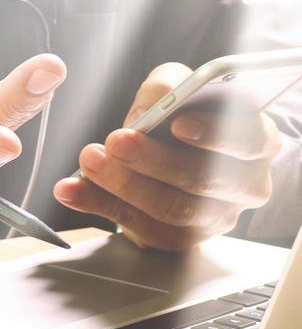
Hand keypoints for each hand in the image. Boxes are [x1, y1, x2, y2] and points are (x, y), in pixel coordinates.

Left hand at [54, 62, 279, 249]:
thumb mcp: (177, 91)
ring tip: (90, 160)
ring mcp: (217, 216)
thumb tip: (146, 111)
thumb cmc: (181, 122)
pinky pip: (141, 227)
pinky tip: (72, 189)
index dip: (215, 133)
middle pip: (204, 178)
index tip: (177, 123)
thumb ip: (166, 88)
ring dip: (124, 184)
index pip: (251, 138)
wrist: (167, 162)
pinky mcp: (182, 239)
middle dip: (154, 159)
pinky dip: (99, 206)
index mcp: (256, 140)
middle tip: (116, 140)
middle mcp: (245, 183)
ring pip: (173, 208)